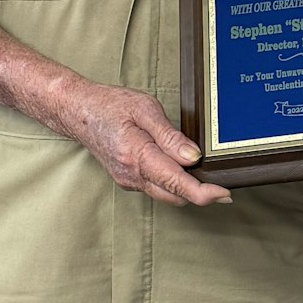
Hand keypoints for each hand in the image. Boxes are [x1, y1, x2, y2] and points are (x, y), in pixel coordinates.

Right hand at [59, 80, 232, 206]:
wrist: (78, 111)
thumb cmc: (110, 106)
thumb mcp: (145, 109)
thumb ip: (170, 136)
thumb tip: (193, 156)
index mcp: (138, 156)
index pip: (177, 184)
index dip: (204, 193)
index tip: (224, 193)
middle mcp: (132, 175)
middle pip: (175, 196)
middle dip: (200, 193)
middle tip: (221, 181)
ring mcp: (128, 180)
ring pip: (166, 195)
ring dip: (186, 189)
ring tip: (203, 173)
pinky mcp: (128, 180)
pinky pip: (156, 188)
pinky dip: (172, 183)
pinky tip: (179, 168)